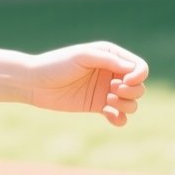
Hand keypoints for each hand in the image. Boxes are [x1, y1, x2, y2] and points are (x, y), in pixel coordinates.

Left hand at [25, 41, 148, 127]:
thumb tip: (132, 69)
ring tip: (108, 102)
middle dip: (132, 91)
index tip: (126, 81)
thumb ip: (107, 60)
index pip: (137, 66)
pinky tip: (111, 118)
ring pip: (132, 102)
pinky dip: (120, 119)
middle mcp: (110, 72)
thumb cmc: (57, 64)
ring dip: (127, 105)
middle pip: (139, 86)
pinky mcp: (98, 106)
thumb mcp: (82, 56)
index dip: (138, 75)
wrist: (35, 83)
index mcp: (110, 55)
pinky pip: (119, 116)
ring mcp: (105, 90)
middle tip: (113, 90)